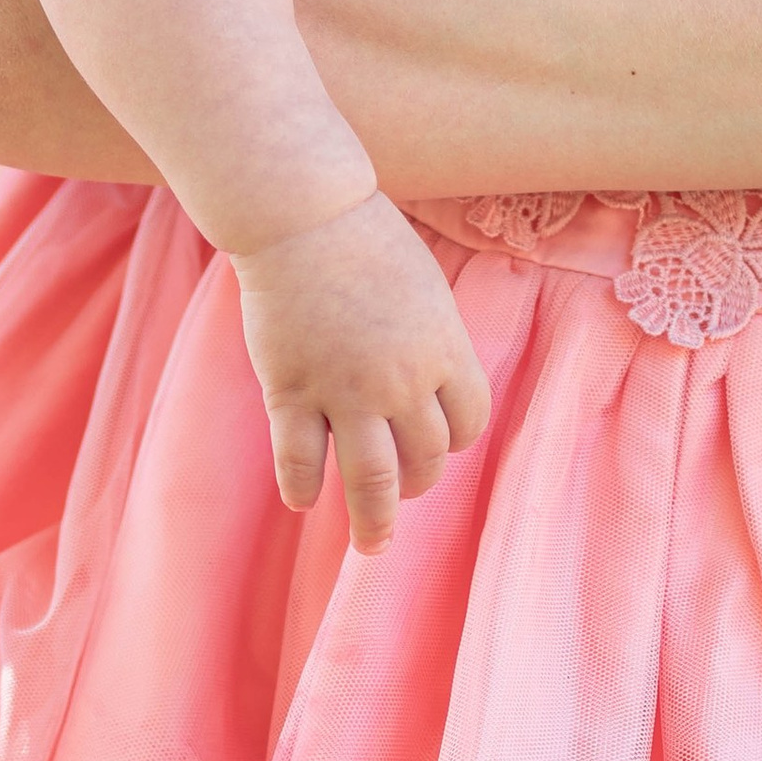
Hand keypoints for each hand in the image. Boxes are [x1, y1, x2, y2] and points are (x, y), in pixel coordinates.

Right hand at [233, 193, 489, 553]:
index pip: (468, 424)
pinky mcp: (292, 392)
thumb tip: (433, 389)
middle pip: (425, 460)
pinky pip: (301, 460)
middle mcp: (402, 382)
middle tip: (404, 494)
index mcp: (444, 352)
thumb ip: (434, 343)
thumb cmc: (367, 240)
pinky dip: (302, 487)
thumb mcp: (426, 289)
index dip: (456, 442)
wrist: (303, 216)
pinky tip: (303, 500)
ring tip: (371, 544)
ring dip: (374, 521)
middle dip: (417, 482)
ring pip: (370, 481)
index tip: (440, 445)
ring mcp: (345, 392)